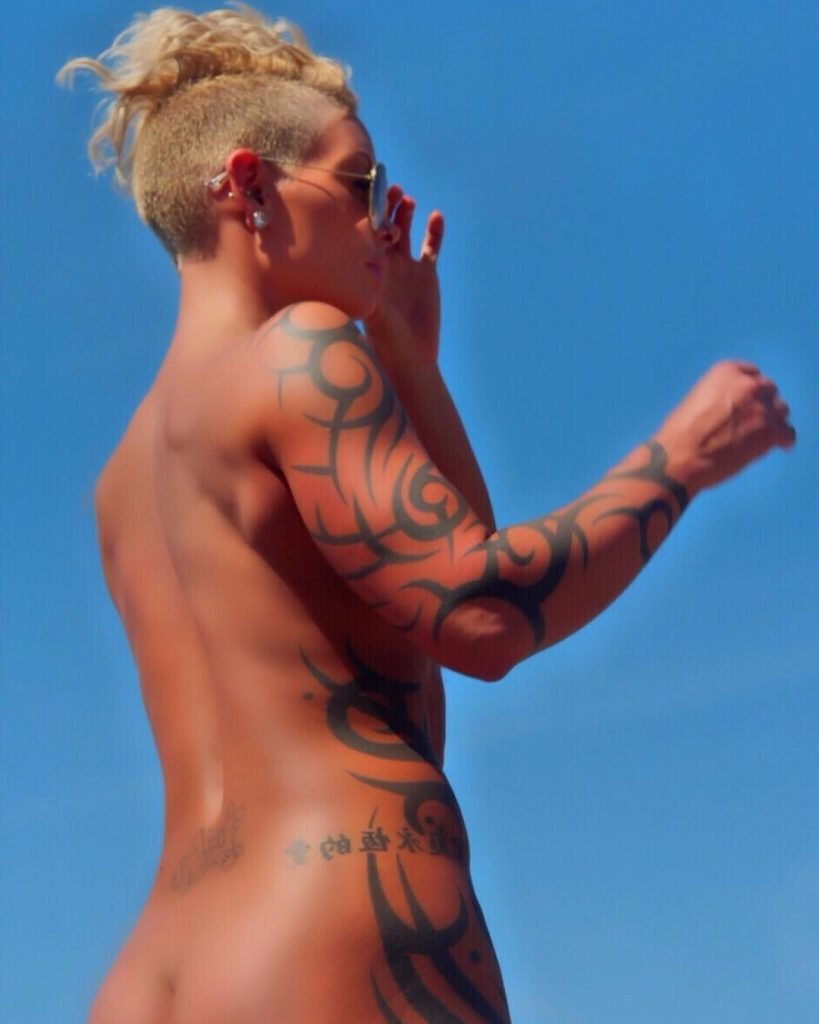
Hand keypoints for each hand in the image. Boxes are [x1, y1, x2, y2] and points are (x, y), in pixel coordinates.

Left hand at [364, 185, 443, 368]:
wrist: (411, 356)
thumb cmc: (387, 341)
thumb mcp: (377, 315)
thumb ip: (373, 292)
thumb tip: (370, 270)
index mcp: (367, 272)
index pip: (365, 238)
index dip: (367, 219)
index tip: (369, 202)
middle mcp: (384, 265)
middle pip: (383, 228)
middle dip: (386, 209)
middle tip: (390, 190)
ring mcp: (405, 268)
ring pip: (404, 232)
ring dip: (405, 215)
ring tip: (407, 200)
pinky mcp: (426, 275)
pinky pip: (430, 248)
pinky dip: (434, 232)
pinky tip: (436, 216)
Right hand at [654, 360, 795, 494]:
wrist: (680, 456)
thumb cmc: (680, 434)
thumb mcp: (697, 400)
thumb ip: (722, 397)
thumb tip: (738, 411)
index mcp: (726, 371)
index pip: (752, 373)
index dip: (750, 389)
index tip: (748, 402)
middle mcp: (748, 384)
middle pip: (768, 390)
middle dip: (762, 404)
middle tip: (754, 422)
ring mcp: (761, 407)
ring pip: (781, 410)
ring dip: (773, 421)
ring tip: (762, 436)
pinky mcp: (770, 432)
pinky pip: (788, 433)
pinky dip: (783, 440)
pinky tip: (778, 447)